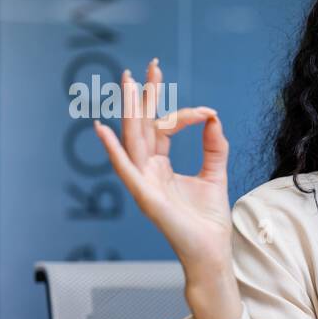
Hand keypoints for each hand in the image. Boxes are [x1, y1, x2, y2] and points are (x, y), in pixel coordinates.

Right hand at [91, 58, 232, 274]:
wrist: (211, 252)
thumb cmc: (208, 220)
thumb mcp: (215, 175)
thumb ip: (214, 147)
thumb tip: (214, 117)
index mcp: (161, 165)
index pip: (163, 128)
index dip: (182, 114)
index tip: (207, 111)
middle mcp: (147, 170)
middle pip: (143, 125)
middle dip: (145, 95)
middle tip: (148, 65)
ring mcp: (143, 182)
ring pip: (133, 139)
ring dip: (130, 110)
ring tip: (128, 82)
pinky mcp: (144, 197)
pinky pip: (125, 169)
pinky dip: (112, 150)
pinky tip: (102, 128)